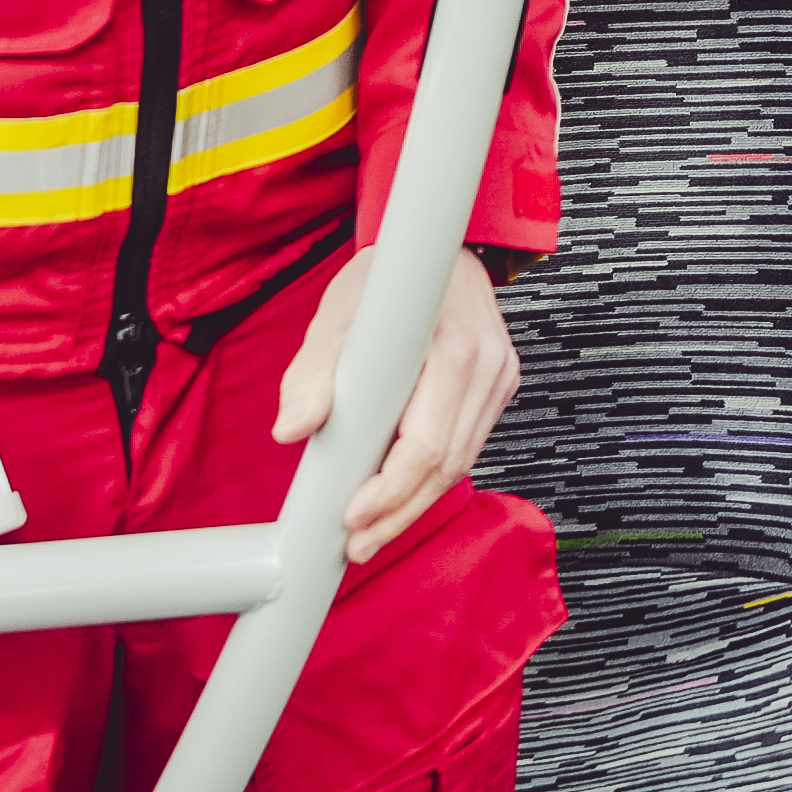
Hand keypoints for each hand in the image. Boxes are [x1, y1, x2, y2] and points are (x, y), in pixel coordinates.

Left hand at [273, 244, 521, 564]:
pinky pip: (468, 446)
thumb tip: (292, 429)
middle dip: (398, 512)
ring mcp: (499, 376)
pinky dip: (433, 478)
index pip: (426, 441)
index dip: (390, 489)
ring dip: (415, 504)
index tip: (351, 517)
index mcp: (454, 345)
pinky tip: (400, 497)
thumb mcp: (338, 316)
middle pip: (447, 464)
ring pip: (462, 463)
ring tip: (371, 531)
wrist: (433, 250)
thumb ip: (311, 375)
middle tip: (355, 542)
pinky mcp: (498, 386)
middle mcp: (487, 363)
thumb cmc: (386, 279)